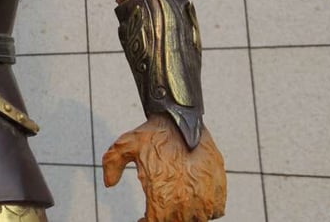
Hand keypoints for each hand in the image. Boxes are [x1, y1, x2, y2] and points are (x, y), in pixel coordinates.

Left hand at [103, 114, 225, 221]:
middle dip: (166, 218)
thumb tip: (109, 184)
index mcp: (161, 198)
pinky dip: (205, 210)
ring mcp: (206, 197)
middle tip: (159, 211)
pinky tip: (193, 200)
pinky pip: (215, 211)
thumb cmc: (153, 132)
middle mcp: (185, 202)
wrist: (183, 118)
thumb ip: (111, 164)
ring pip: (197, 220)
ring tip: (175, 205)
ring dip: (186, 216)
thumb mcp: (125, 145)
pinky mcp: (219, 189)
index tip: (143, 218)